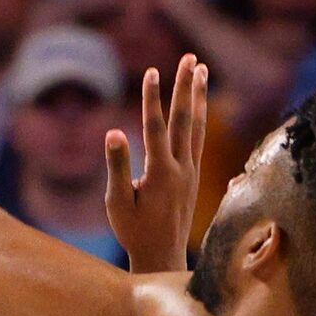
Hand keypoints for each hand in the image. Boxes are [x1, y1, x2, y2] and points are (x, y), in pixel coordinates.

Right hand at [105, 55, 209, 272]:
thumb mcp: (117, 201)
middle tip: (190, 58)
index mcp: (161, 173)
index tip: (153, 70)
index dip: (153, 98)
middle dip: (186, 86)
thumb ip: (117, 165)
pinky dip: (201, 117)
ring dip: (198, 96)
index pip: (156, 127)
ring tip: (201, 70)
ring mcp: (191, 172)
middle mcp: (182, 169)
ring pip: (198, 126)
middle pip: (186, 119)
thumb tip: (114, 131)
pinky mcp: (193, 176)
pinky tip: (201, 104)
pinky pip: (199, 139)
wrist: (162, 257)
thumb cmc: (133, 230)